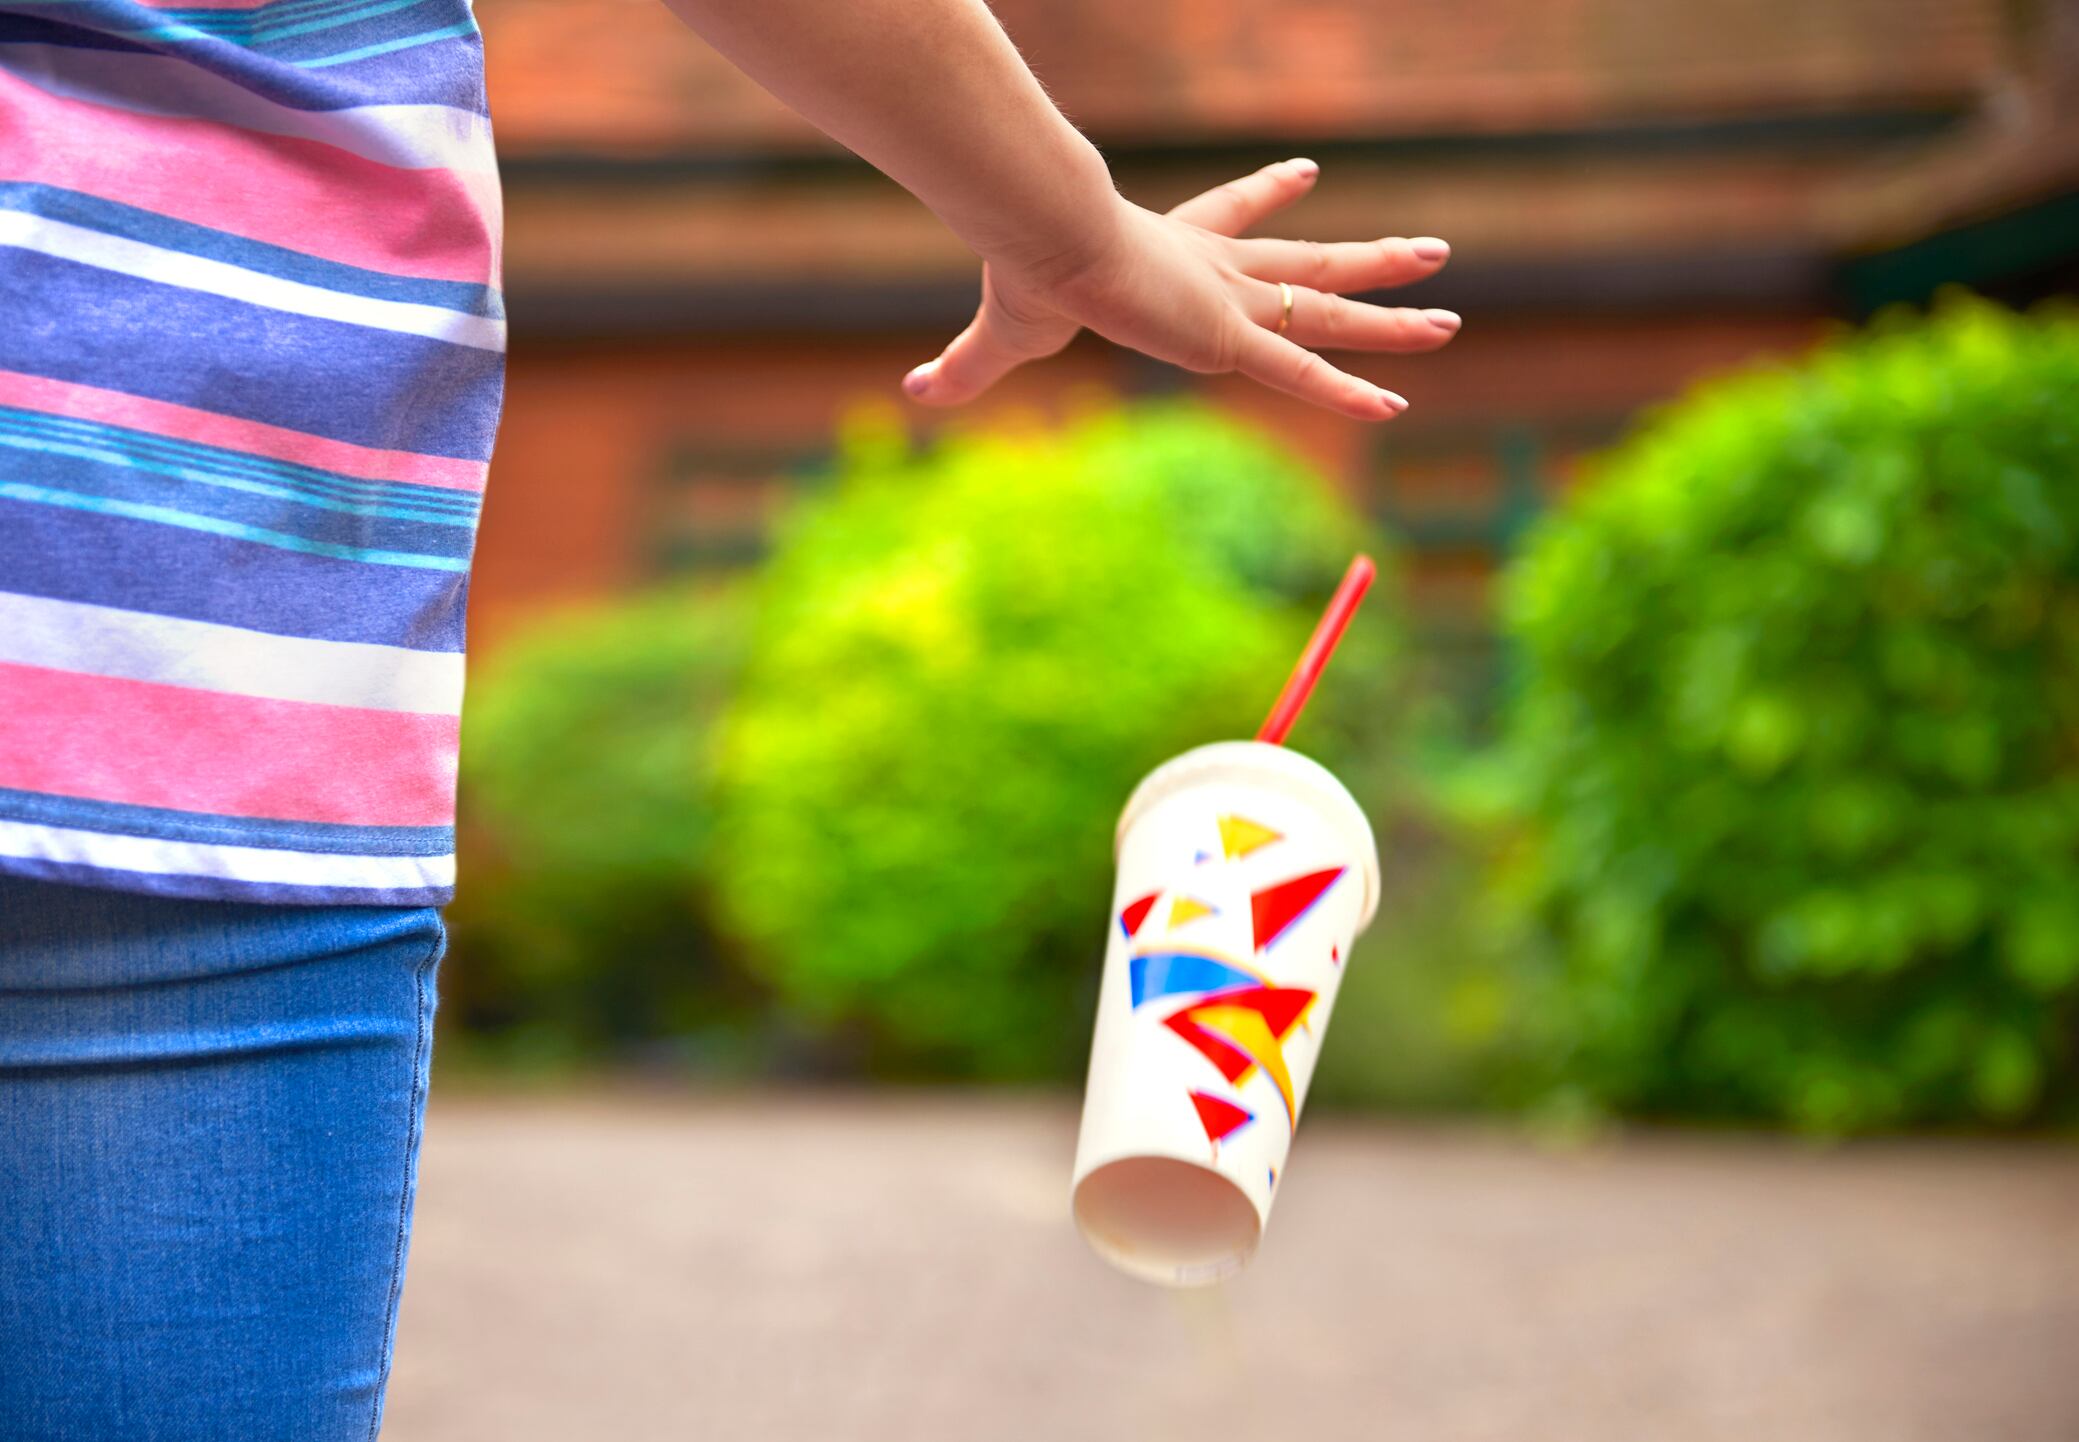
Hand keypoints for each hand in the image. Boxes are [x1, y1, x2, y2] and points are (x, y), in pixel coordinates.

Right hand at [901, 158, 1457, 420]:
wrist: (1047, 240)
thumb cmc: (1025, 274)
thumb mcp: (1003, 336)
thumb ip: (969, 368)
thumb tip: (911, 393)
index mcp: (1174, 253)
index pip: (1235, 219)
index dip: (1271, 195)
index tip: (1307, 171)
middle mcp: (1219, 272)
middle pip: (1311, 267)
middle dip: (1369, 261)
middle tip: (1429, 249)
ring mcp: (1233, 304)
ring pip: (1330, 313)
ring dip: (1393, 315)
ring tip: (1455, 313)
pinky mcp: (1231, 338)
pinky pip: (1302, 372)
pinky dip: (1347, 391)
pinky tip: (1396, 405)